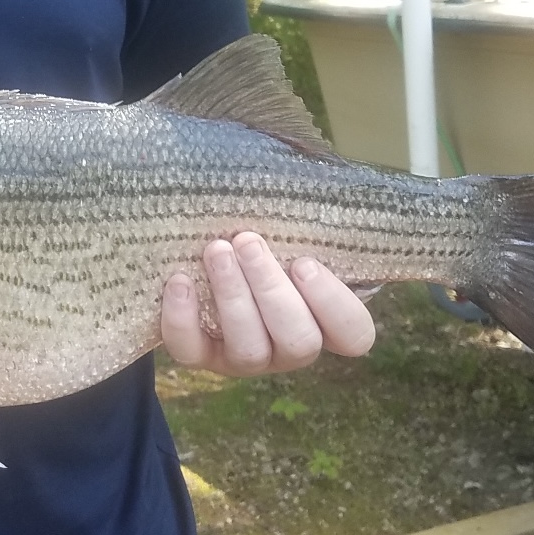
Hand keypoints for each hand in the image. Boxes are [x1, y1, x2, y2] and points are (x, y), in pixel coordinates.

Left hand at [162, 231, 374, 376]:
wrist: (204, 257)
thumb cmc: (263, 240)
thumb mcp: (290, 230)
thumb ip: (304, 221)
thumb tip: (309, 176)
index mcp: (324, 320)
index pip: (354, 333)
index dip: (334, 304)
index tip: (305, 262)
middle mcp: (290, 347)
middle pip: (299, 340)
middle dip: (272, 289)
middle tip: (248, 241)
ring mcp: (247, 358)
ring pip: (250, 348)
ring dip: (232, 296)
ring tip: (216, 250)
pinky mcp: (202, 356)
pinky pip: (192, 350)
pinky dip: (183, 318)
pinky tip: (179, 280)